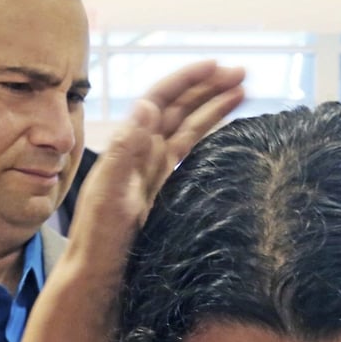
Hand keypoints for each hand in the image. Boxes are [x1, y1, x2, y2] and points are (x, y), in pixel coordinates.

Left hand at [66, 61, 243, 280]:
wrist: (98, 275)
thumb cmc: (99, 238)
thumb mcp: (110, 193)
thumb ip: (125, 150)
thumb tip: (148, 106)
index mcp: (128, 146)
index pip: (161, 100)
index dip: (188, 80)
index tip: (217, 66)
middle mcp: (141, 152)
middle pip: (179, 108)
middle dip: (208, 87)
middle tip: (242, 73)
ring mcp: (154, 171)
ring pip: (188, 128)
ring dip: (213, 107)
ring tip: (242, 91)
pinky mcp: (165, 191)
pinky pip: (190, 154)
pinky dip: (209, 138)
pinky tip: (226, 133)